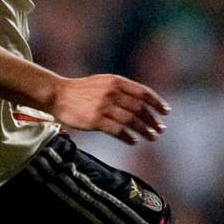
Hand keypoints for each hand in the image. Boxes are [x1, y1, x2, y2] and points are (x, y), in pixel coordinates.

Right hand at [48, 73, 168, 144]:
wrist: (57, 94)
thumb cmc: (81, 90)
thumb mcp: (103, 82)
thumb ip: (121, 88)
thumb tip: (143, 102)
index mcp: (116, 81)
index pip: (143, 93)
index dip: (157, 103)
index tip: (165, 113)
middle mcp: (111, 93)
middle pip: (140, 108)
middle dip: (152, 120)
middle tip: (160, 129)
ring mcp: (103, 107)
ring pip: (131, 121)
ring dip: (144, 130)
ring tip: (151, 137)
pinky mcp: (95, 120)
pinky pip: (118, 131)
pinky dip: (128, 137)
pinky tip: (133, 141)